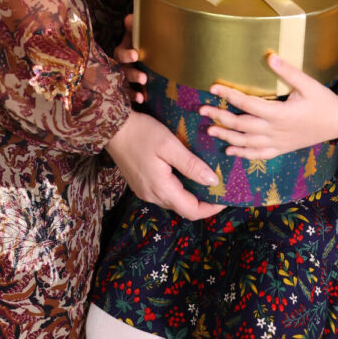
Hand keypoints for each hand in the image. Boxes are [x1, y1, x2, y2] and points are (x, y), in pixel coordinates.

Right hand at [105, 112, 223, 220]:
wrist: (111, 127)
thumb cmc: (142, 132)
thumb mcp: (169, 145)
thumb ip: (191, 165)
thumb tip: (213, 181)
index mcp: (161, 189)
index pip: (192, 210)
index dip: (211, 208)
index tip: (226, 197)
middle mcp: (152, 196)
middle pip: (183, 208)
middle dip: (203, 201)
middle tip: (220, 186)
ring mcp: (144, 191)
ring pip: (173, 200)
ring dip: (191, 195)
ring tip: (206, 179)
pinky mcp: (140, 185)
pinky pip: (164, 193)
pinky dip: (179, 188)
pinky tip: (185, 174)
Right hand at [115, 14, 146, 104]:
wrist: (136, 56)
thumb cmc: (135, 44)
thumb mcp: (134, 35)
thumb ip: (133, 27)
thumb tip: (130, 17)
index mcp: (120, 52)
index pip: (120, 54)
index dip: (126, 55)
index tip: (136, 55)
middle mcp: (118, 66)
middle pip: (122, 71)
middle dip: (132, 74)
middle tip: (143, 77)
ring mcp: (121, 79)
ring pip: (124, 83)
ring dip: (133, 88)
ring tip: (144, 88)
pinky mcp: (125, 90)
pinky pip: (127, 95)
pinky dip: (133, 97)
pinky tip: (141, 99)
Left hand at [198, 53, 337, 160]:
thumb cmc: (324, 101)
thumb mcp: (308, 84)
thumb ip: (288, 71)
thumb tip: (270, 56)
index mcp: (280, 113)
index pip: (248, 104)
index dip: (230, 95)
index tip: (213, 88)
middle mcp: (276, 130)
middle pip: (242, 125)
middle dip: (220, 117)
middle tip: (202, 109)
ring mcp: (278, 143)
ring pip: (247, 143)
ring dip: (226, 137)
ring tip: (209, 129)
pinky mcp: (281, 149)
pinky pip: (259, 155)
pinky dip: (243, 154)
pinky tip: (229, 152)